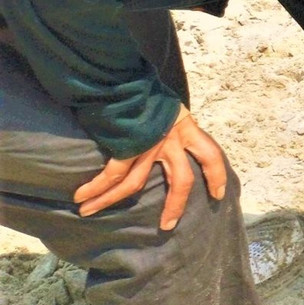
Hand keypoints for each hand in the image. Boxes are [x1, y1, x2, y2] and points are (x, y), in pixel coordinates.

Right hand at [74, 106, 228, 231]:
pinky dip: (97, 187)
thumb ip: (175, 127)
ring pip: (134, 182)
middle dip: (175, 205)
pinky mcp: (125, 145)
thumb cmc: (149, 94)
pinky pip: (112, 172)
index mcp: (188, 130)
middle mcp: (171, 141)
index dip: (216, 176)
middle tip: (168, 225)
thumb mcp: (173, 110)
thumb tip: (174, 140)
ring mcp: (147, 145)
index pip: (211, 155)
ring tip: (97, 213)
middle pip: (180, 181)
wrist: (129, 80)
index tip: (217, 195)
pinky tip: (83, 198)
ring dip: (113, 200)